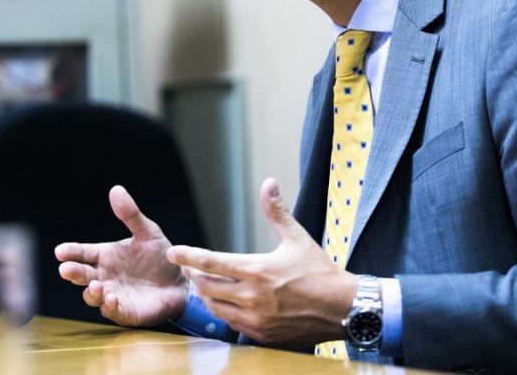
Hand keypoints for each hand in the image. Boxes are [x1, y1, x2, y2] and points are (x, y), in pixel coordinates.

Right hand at [55, 185, 187, 326]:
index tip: (60, 251)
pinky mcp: (125, 312)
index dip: (71, 252)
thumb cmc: (160, 256)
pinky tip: (112, 299)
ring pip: (93, 296)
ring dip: (91, 292)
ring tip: (96, 285)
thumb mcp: (148, 232)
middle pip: (82, 275)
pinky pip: (112, 312)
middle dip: (73, 273)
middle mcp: (105, 276)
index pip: (83, 253)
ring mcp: (113, 294)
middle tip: (66, 270)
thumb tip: (116, 189)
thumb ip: (131, 214)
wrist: (182, 281)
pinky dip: (109, 307)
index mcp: (106, 256)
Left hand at [167, 177, 356, 344]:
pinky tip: (227, 303)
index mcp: (257, 270)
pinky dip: (224, 312)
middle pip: (207, 287)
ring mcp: (255, 318)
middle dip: (194, 276)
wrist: (342, 308)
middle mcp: (252, 296)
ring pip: (216, 308)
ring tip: (204, 284)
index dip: (188, 256)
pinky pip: (232, 323)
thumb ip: (277, 212)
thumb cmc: (319, 271)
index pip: (211, 262)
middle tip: (189, 268)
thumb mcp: (297, 238)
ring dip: (206, 295)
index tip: (174, 252)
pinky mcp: (261, 334)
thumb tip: (268, 183)